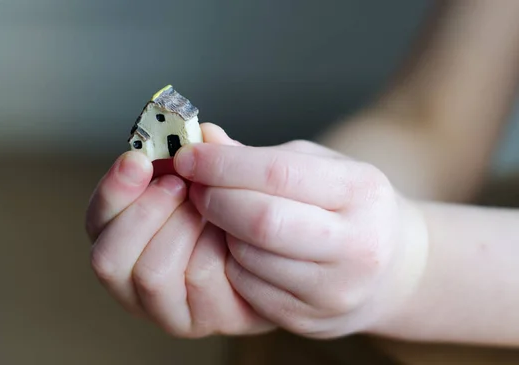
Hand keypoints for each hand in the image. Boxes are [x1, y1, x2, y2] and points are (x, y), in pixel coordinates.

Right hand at [86, 123, 273, 336]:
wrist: (270, 255)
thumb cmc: (233, 210)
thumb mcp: (219, 176)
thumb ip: (206, 156)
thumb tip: (202, 131)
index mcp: (123, 238)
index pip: (97, 221)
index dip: (113, 190)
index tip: (138, 159)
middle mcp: (131, 279)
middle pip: (107, 258)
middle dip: (145, 213)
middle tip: (180, 185)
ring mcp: (160, 306)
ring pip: (150, 273)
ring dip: (180, 230)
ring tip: (206, 208)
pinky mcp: (195, 319)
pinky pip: (197, 284)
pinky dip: (211, 251)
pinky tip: (226, 234)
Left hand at [171, 138, 428, 338]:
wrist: (393, 270)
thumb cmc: (350, 207)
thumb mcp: (320, 167)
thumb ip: (262, 157)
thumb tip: (204, 140)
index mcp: (361, 192)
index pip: (279, 174)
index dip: (223, 164)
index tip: (189, 156)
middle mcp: (356, 245)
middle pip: (261, 221)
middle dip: (214, 199)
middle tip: (196, 186)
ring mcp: (334, 290)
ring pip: (249, 256)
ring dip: (221, 231)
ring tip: (222, 214)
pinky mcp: (310, 319)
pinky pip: (248, 287)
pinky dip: (232, 262)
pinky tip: (241, 247)